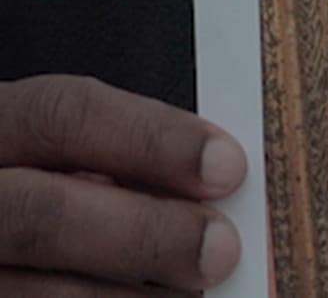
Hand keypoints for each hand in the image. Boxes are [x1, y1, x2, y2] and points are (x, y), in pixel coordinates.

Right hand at [0, 76, 241, 292]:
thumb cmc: (41, 190)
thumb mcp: (59, 158)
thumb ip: (119, 163)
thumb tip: (217, 181)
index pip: (58, 115)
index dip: (150, 138)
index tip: (227, 166)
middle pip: (40, 213)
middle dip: (143, 233)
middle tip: (220, 252)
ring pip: (33, 291)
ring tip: (193, 297)